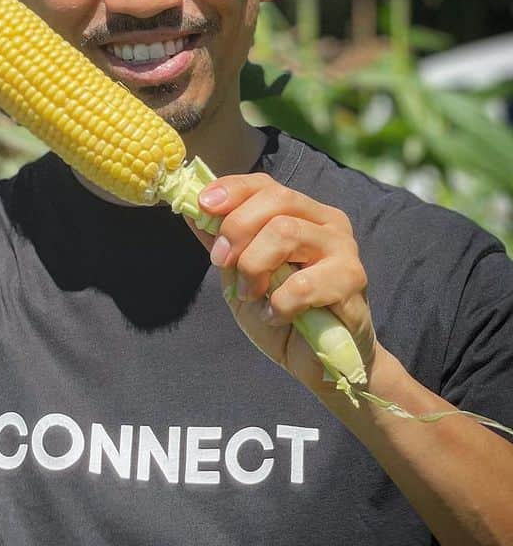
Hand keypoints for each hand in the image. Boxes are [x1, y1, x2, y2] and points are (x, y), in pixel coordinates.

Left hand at [192, 173, 380, 391]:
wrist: (317, 360)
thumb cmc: (279, 312)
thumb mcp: (239, 275)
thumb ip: (221, 243)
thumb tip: (191, 211)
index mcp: (300, 213)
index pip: (265, 185)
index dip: (231, 190)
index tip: (202, 206)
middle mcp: (326, 222)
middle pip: (276, 200)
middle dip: (237, 228)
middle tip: (221, 261)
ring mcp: (343, 248)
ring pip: (285, 232)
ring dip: (254, 267)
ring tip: (251, 294)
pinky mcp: (353, 281)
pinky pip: (303, 283)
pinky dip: (278, 303)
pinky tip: (276, 316)